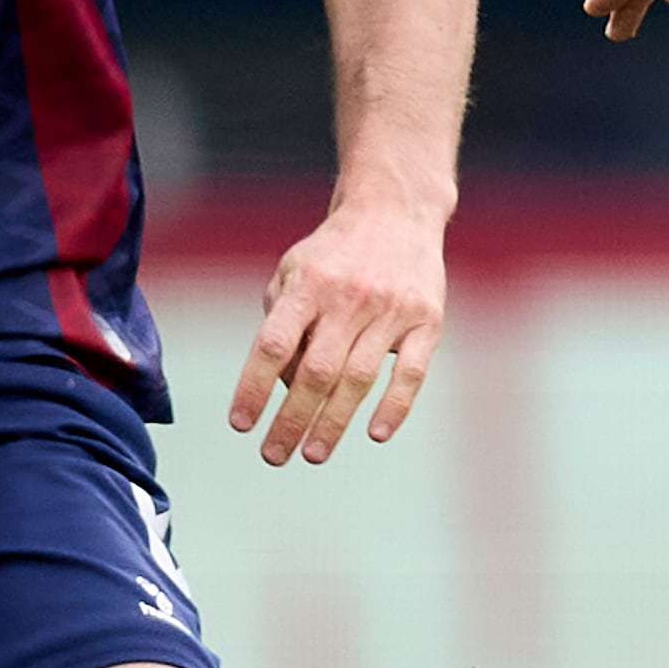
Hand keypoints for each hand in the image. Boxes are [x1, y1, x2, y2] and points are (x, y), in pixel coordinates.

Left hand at [224, 196, 445, 466]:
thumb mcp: (293, 272)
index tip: (241, 424)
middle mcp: (349, 297)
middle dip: (291, 420)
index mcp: (309, 285)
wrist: (396, 212)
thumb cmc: (335, 254)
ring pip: (359, 378)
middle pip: (316, 371)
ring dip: (334, 422)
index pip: (274, 344)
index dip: (254, 387)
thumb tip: (278, 386)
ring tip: (313, 453)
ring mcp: (391, 309)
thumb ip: (280, 323)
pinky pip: (410, 372)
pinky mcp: (427, 321)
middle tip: (274, 455)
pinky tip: (376, 434)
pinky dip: (394, 407)